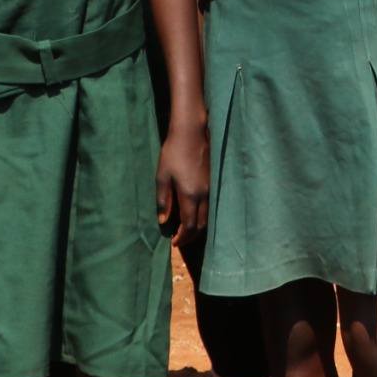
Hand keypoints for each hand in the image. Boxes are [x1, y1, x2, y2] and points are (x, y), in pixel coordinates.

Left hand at [156, 122, 210, 240]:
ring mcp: (211, 189)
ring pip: (209, 216)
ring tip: (187, 230)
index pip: (189, 225)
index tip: (174, 242)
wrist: (192, 133)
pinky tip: (195, 213)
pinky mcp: (214, 182)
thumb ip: (163, 200)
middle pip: (202, 225)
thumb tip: (163, 220)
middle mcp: (204, 195)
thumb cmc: (174, 153)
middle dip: (191, 236)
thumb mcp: (162, 176)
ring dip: (198, 227)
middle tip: (181, 240)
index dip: (182, 237)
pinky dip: (204, 216)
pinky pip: (211, 206)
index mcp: (190, 195)